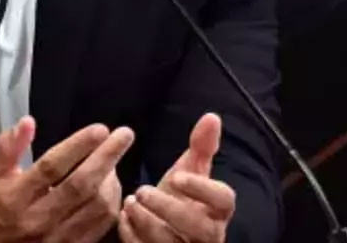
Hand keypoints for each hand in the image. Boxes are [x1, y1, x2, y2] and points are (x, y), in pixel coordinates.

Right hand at [0, 115, 134, 242]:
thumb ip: (8, 147)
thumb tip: (28, 122)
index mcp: (16, 197)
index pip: (51, 167)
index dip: (77, 146)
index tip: (100, 129)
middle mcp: (38, 218)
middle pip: (81, 186)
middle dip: (107, 157)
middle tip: (124, 135)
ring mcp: (58, 237)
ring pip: (97, 207)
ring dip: (112, 180)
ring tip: (113, 161)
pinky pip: (102, 226)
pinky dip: (113, 203)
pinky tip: (112, 187)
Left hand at [118, 113, 235, 242]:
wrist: (168, 229)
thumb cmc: (183, 199)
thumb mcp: (191, 173)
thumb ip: (202, 147)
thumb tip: (212, 116)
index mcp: (218, 209)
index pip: (224, 200)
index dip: (203, 189)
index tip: (177, 176)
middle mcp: (209, 234)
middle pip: (201, 229)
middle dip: (170, 209)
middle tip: (141, 190)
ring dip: (147, 224)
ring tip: (128, 202)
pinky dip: (133, 238)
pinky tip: (122, 219)